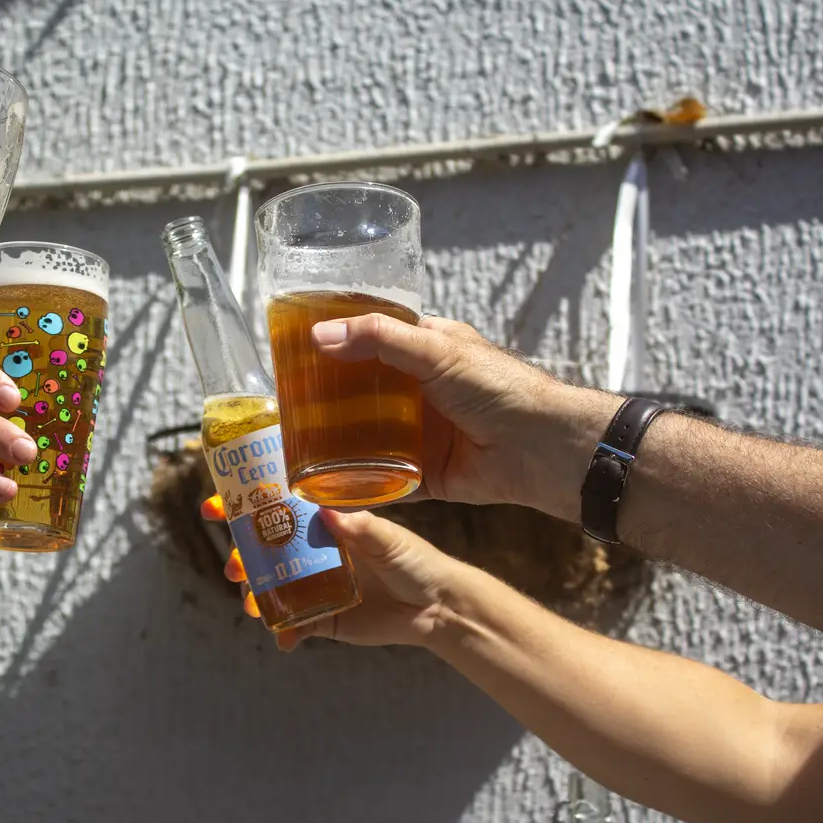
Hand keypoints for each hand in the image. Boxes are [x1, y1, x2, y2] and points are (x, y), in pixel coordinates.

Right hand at [202, 494, 482, 650]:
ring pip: (270, 588)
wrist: (438, 607)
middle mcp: (312, 552)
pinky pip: (293, 625)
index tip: (214, 507)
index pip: (275, 508)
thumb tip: (330, 512)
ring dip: (254, 595)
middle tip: (233, 567)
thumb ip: (362, 528)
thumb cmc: (416, 561)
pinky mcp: (323, 618)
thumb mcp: (391, 541)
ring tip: (250, 604)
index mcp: (323, 523)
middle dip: (239, 557)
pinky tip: (284, 639)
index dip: (241, 505)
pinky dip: (284, 632)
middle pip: (262, 550)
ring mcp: (314, 585)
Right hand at [307, 314, 567, 505]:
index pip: (370, 341)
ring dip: (334, 443)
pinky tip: (320, 487)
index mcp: (424, 351)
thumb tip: (319, 335)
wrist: (540, 448)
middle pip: (361, 393)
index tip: (292, 350)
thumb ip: (379, 339)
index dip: (335, 343)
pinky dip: (357, 484)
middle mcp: (419, 392)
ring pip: (367, 437)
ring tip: (290, 445)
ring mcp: (420, 435)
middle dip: (325, 399)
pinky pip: (382, 480)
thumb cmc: (497, 387)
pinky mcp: (424, 475)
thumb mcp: (436, 350)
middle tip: (283, 404)